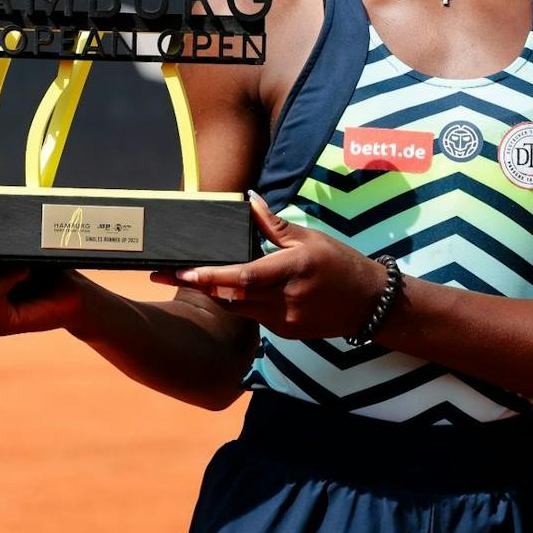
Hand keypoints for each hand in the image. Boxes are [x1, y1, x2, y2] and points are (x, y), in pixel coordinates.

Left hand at [162, 195, 387, 340]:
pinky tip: (230, 292)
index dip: (211, 276)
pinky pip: (253, 317)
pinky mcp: (285, 333)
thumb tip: (248, 200)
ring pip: (238, 309)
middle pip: (231, 296)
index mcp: (294, 269)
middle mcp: (287, 298)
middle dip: (197, 285)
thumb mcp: (310, 238)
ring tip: (188, 280)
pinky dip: (239, 303)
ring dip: (215, 295)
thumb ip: (274, 224)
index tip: (183, 271)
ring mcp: (286, 320)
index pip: (244, 275)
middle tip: (163, 274)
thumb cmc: (340, 263)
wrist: (369, 303)